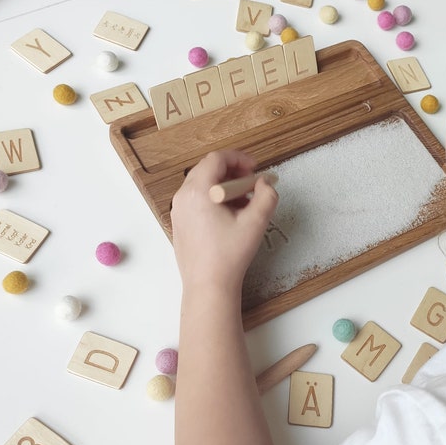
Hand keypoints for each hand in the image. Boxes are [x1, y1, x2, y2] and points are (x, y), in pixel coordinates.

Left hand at [171, 150, 278, 294]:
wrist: (208, 286)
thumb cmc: (228, 256)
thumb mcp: (255, 222)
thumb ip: (266, 196)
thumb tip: (266, 183)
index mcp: (198, 191)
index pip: (217, 158)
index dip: (239, 158)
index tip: (254, 169)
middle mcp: (183, 197)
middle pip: (207, 169)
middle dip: (233, 172)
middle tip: (251, 183)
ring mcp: (179, 211)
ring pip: (202, 184)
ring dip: (224, 186)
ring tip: (244, 203)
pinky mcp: (180, 223)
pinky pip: (197, 200)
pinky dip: (214, 199)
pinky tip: (231, 216)